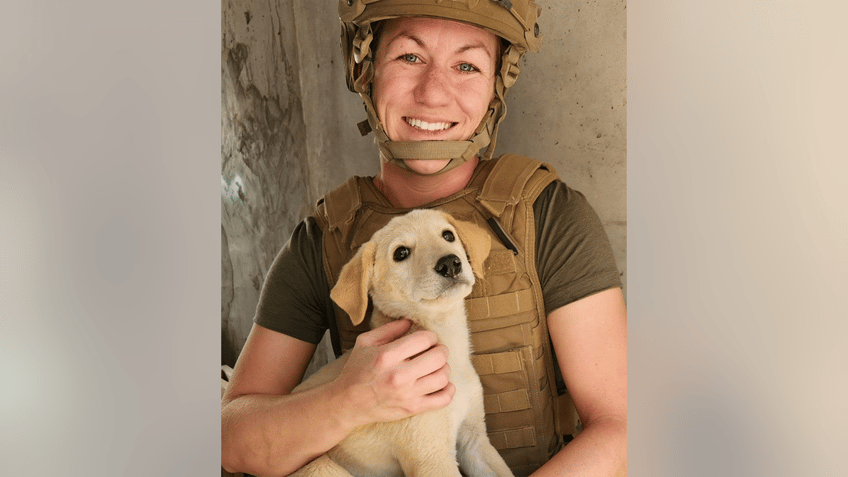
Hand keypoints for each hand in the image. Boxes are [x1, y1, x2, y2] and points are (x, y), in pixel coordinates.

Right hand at [334, 319, 454, 425]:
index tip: (426, 339)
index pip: (425, 339)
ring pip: (443, 377)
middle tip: (435, 350)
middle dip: (440, 350)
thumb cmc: (356, 371)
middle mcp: (399, 375)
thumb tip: (410, 321)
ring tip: (436, 366)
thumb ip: (389, 329)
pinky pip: (442, 400)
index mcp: (387, 356)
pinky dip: (448, 390)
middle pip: (438, 357)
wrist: (347, 403)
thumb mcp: (365, 342)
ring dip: (444, 368)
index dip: (430, 336)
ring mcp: (407, 394)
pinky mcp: (412, 408)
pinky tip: (441, 383)